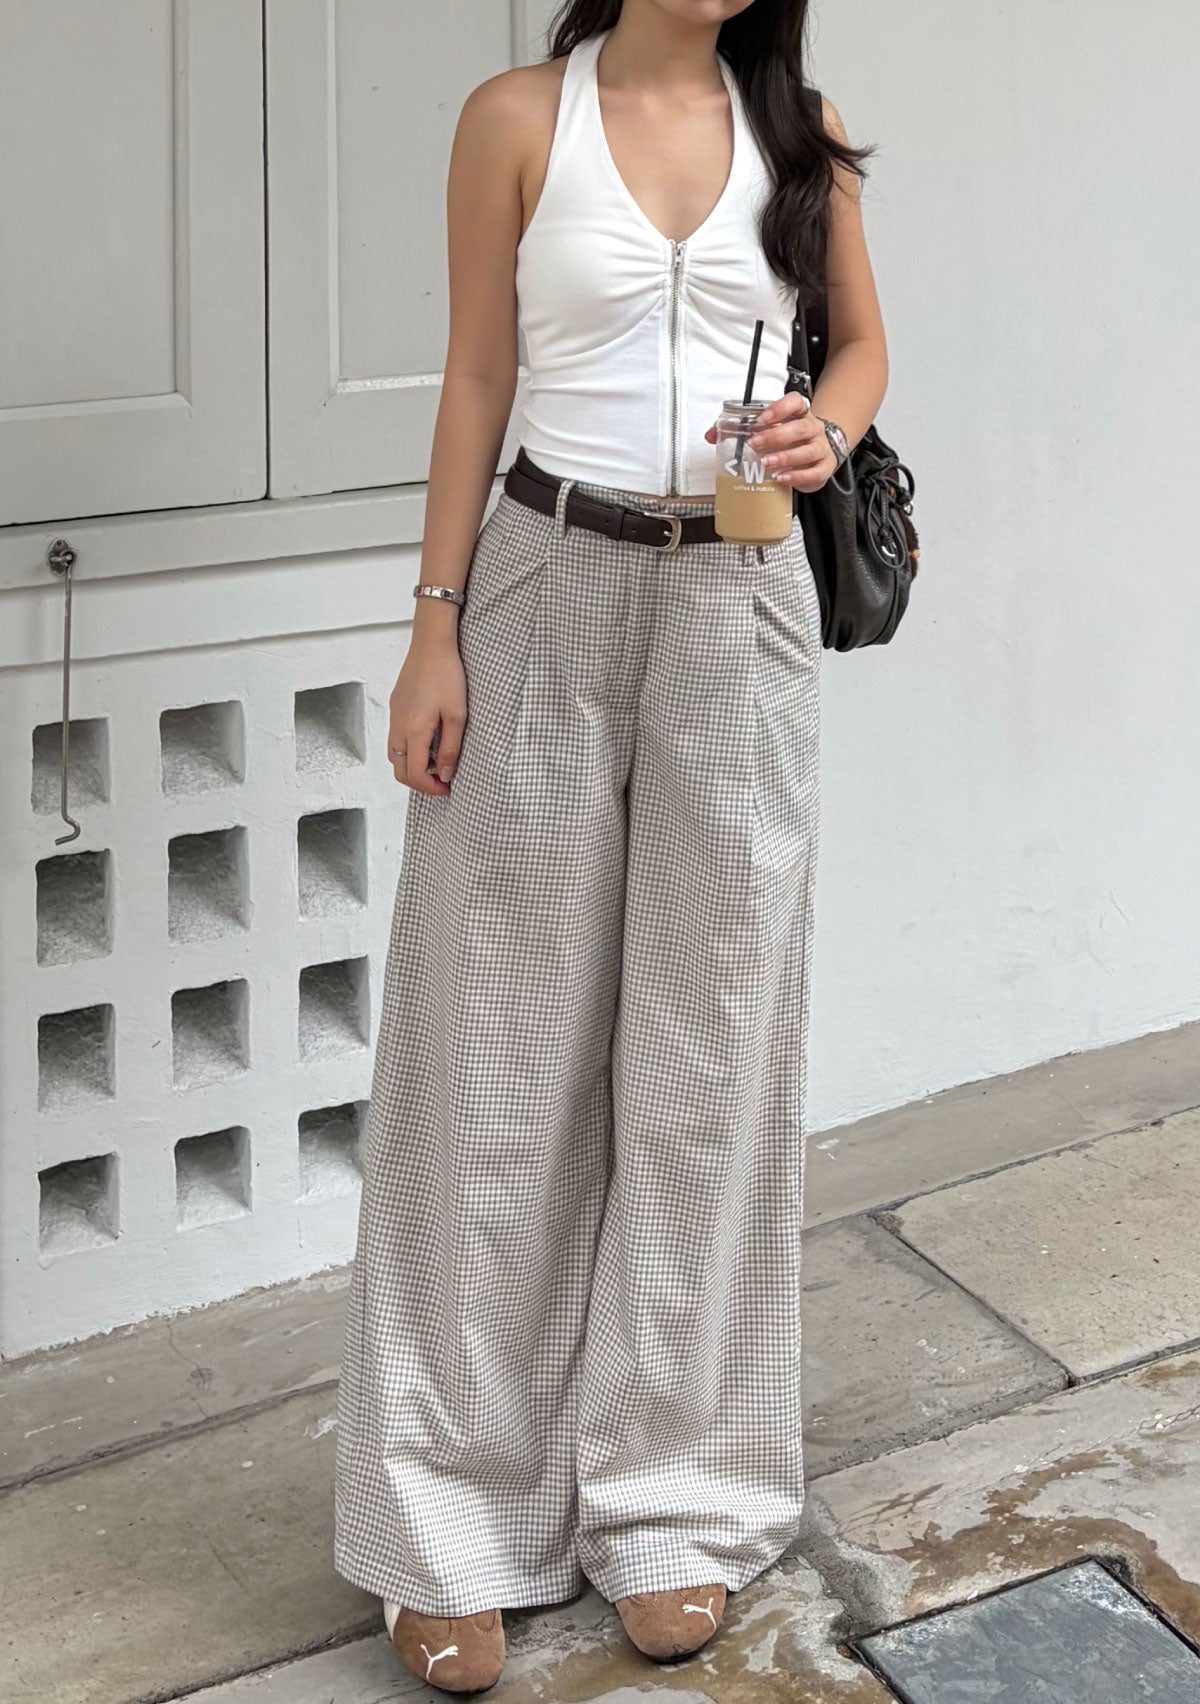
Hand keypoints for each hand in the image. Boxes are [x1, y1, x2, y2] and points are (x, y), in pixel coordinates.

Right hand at [387, 632, 466, 793]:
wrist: (431, 644)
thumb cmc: (447, 675)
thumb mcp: (457, 715)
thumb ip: (451, 748)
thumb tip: (446, 774)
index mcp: (414, 731)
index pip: (414, 775)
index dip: (431, 788)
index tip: (448, 788)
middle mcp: (398, 726)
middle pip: (399, 771)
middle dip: (420, 782)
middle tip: (442, 780)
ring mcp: (394, 716)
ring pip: (395, 756)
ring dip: (413, 766)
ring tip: (438, 761)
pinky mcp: (396, 707)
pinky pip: (396, 739)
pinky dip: (410, 750)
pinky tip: (430, 740)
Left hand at [704, 393, 837, 492]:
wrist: (816, 455)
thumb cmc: (788, 441)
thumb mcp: (767, 431)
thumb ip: (738, 430)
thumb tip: (711, 434)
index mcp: (798, 414)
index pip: (795, 402)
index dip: (780, 408)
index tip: (762, 419)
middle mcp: (812, 428)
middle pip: (800, 427)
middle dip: (776, 435)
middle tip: (756, 444)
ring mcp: (820, 448)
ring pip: (808, 450)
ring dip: (786, 456)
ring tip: (766, 463)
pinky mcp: (823, 468)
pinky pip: (815, 472)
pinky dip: (798, 476)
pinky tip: (782, 478)